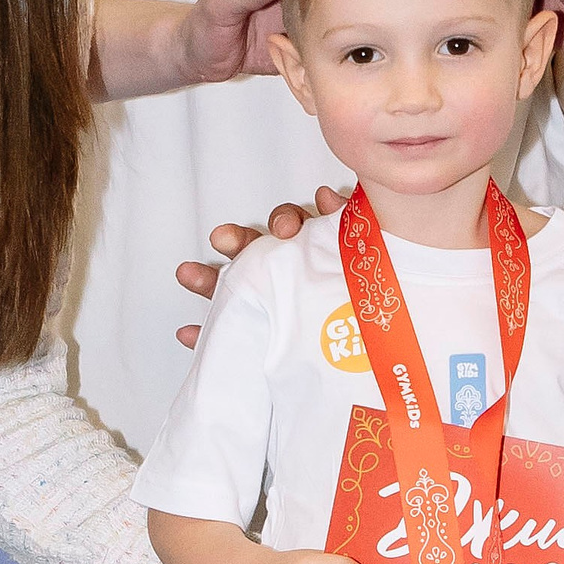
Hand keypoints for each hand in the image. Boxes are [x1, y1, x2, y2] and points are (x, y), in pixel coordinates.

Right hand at [174, 184, 353, 347]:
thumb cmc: (367, 304)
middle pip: (256, 251)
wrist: (375, 367)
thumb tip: (327, 196)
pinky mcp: (258, 343)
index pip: (295, 228)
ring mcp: (269, 306)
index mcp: (314, 253)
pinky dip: (203, 335)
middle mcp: (286, 274)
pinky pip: (226, 336)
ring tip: (188, 273)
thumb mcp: (365, 259)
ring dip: (208, 278)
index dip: (285, 221)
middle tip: (224, 239)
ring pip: (233, 288)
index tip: (285, 228)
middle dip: (238, 242)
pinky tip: (188, 334)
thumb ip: (349, 227)